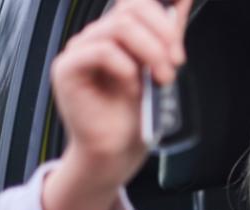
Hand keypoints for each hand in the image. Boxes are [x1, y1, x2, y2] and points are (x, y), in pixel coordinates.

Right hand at [43, 0, 191, 209]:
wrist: (117, 153)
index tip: (181, 46)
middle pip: (130, 9)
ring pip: (119, 28)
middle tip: (177, 64)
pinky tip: (133, 88)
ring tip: (163, 80)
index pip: (136, 4)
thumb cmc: (137, 116)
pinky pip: (101, 51)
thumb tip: (182, 1)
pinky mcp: (68, 68)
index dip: (163, 17)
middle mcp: (96, 37)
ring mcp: (80, 50)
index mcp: (117, 35)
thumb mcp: (161, 70)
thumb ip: (169, 36)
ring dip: (151, 53)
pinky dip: (126, 69)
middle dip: (162, 35)